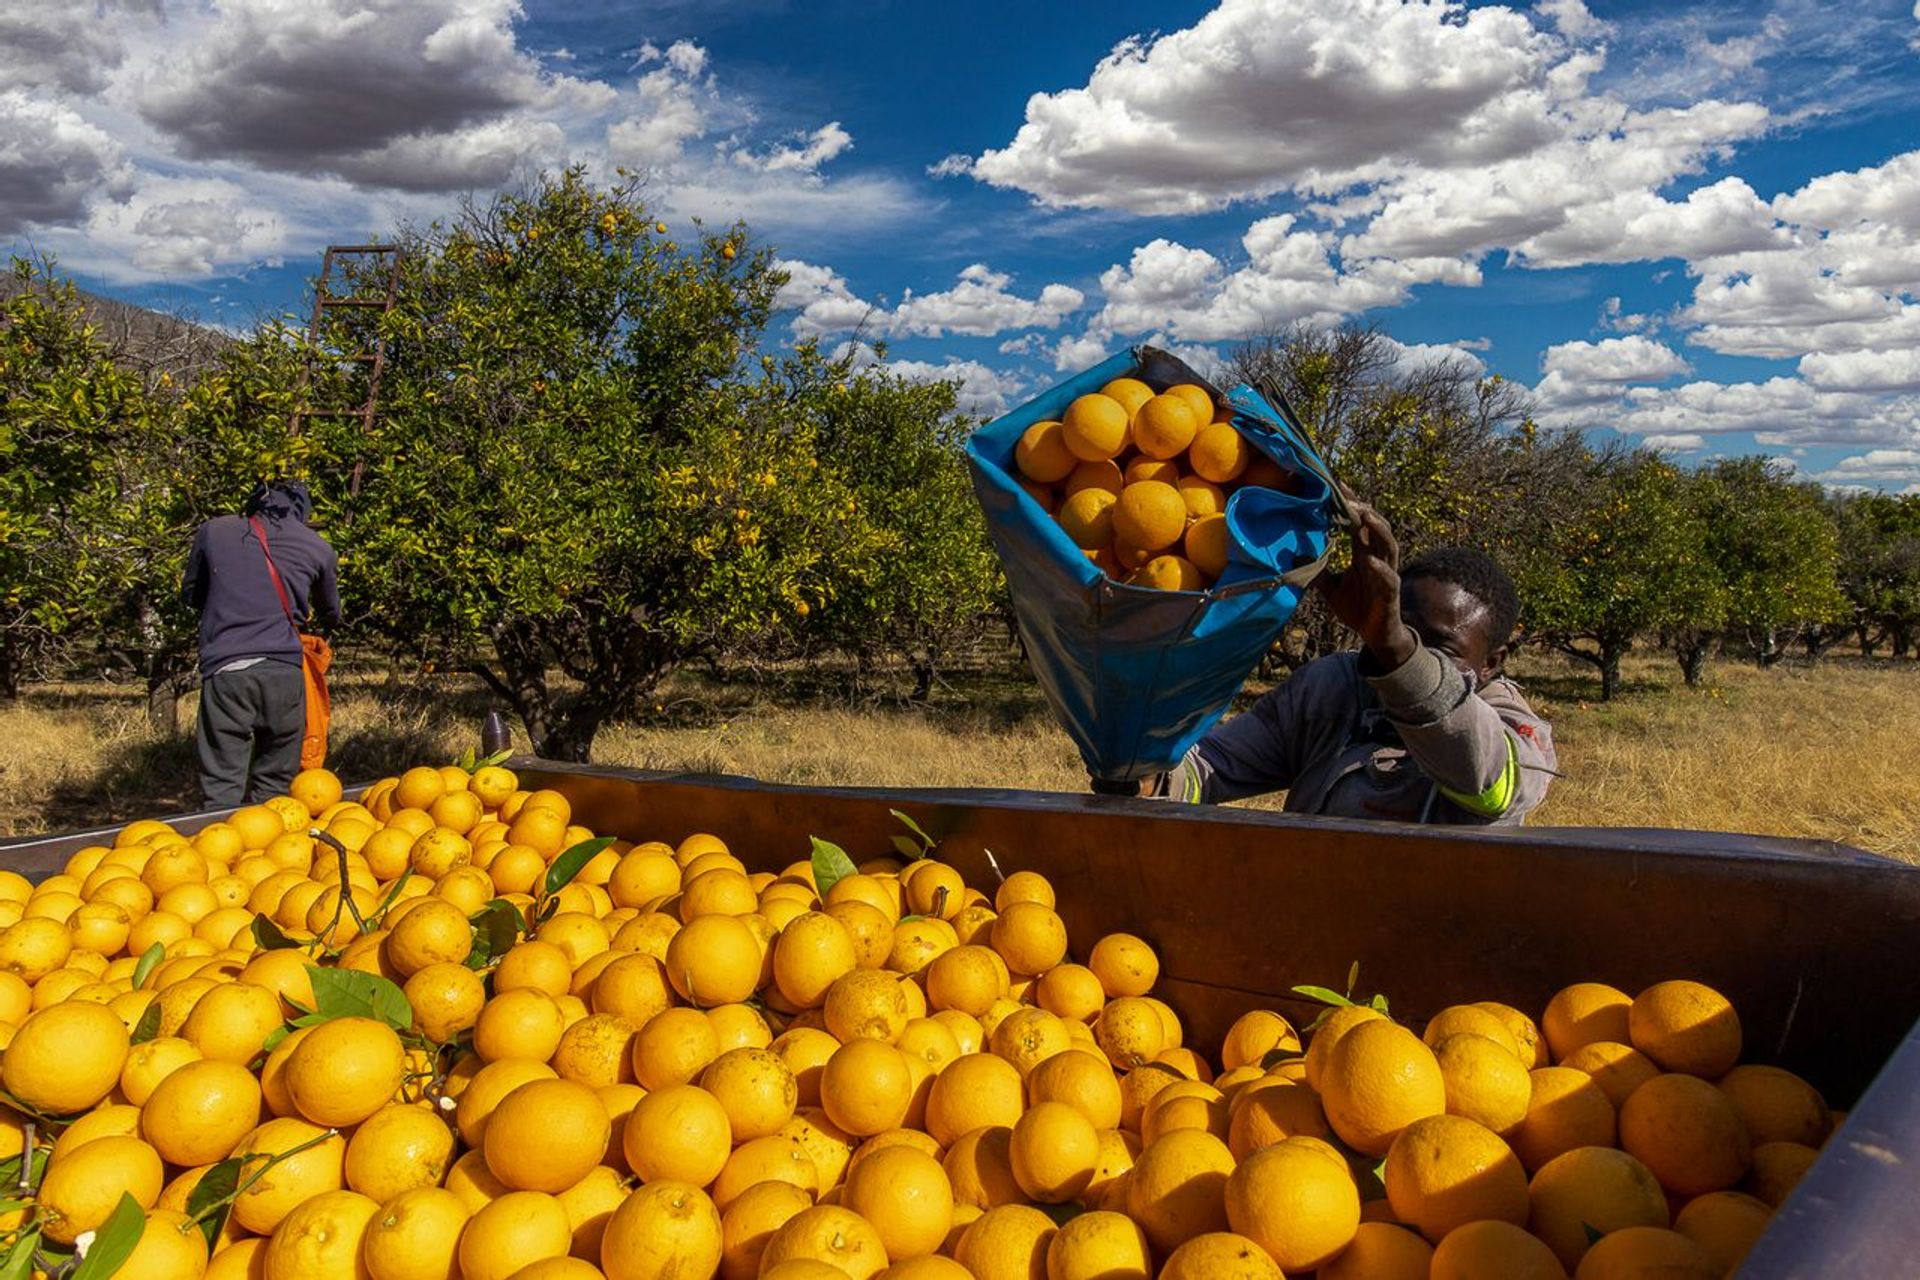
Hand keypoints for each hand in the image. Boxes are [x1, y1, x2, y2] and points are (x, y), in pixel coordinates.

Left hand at [1316, 491, 1415, 669]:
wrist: (1376, 635)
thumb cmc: (1357, 607)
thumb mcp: (1330, 588)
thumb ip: (1317, 572)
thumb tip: (1293, 558)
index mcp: (1364, 554)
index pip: (1358, 523)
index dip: (1350, 504)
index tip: (1336, 484)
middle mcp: (1378, 558)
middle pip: (1375, 526)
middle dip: (1363, 508)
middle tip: (1346, 494)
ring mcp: (1387, 573)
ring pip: (1388, 544)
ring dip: (1377, 529)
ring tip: (1364, 515)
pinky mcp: (1391, 593)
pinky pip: (1388, 577)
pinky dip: (1380, 568)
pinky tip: (1369, 561)